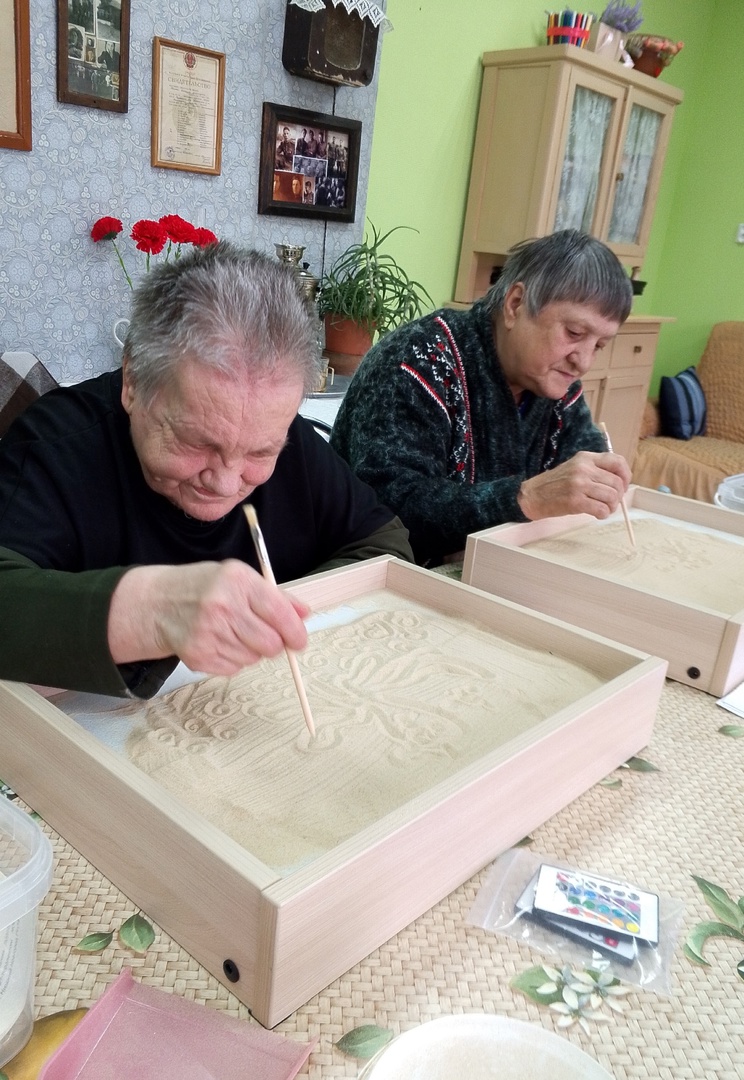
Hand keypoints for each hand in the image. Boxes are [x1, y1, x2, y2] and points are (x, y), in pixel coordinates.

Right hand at [108, 560, 309, 675]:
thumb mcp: (238, 578)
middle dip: (275, 644)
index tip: (299, 640)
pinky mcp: (198, 656)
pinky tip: (219, 641)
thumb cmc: (203, 588)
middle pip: (271, 643)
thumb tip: (304, 614)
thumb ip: (275, 596)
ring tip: (233, 633)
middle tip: (266, 636)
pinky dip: (233, 659)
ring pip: (254, 658)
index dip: (296, 631)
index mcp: (237, 581)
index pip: (279, 613)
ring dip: (251, 651)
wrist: (157, 603)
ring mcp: (208, 633)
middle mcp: (223, 606)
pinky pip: (234, 668)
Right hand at [516, 451, 630, 521]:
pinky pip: (601, 509)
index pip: (617, 461)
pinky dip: (603, 514)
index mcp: (585, 458)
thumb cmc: (556, 484)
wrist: (533, 495)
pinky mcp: (575, 501)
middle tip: (611, 502)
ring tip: (604, 509)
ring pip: (612, 497)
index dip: (626, 475)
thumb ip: (596, 470)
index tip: (624, 485)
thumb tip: (621, 483)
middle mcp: (583, 469)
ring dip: (611, 507)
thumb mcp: (576, 468)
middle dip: (618, 496)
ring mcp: (579, 485)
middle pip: (616, 483)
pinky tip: (597, 514)